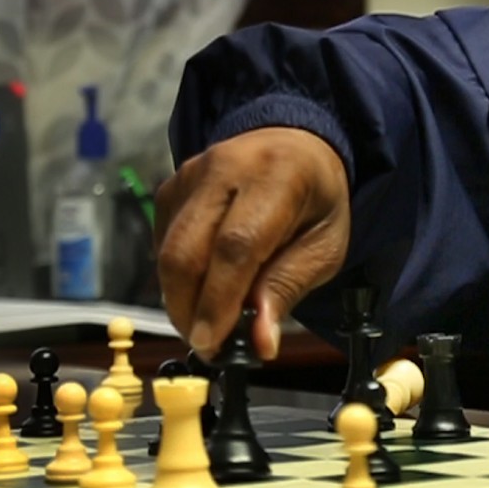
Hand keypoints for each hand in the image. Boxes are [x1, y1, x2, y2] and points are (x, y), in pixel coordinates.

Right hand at [155, 127, 350, 360]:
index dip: (219, 300)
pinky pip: (163, 242)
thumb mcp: (325, 245)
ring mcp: (192, 174)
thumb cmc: (316, 198)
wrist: (295, 143)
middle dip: (189, 308)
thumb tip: (260, 341)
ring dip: (180, 298)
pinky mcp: (171, 186)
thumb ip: (288, 288)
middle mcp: (227, 167)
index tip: (214, 343)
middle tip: (207, 344)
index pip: (237, 244)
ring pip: (168, 250)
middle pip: (188, 248)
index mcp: (278, 176)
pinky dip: (178, 276)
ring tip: (207, 323)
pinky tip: (202, 287)